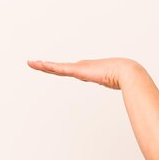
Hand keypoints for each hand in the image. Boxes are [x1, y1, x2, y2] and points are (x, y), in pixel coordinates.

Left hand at [27, 58, 141, 89]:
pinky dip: (49, 66)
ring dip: (43, 65)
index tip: (50, 68)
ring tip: (31, 63)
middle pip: (59, 68)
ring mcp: (79, 68)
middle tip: (34, 63)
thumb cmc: (124, 79)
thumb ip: (115, 88)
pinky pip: (60, 68)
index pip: (69, 71)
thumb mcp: (114, 84)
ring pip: (56, 67)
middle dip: (46, 66)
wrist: (127, 72)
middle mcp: (81, 68)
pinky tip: (40, 65)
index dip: (58, 69)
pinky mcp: (79, 70)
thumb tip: (127, 96)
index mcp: (87, 72)